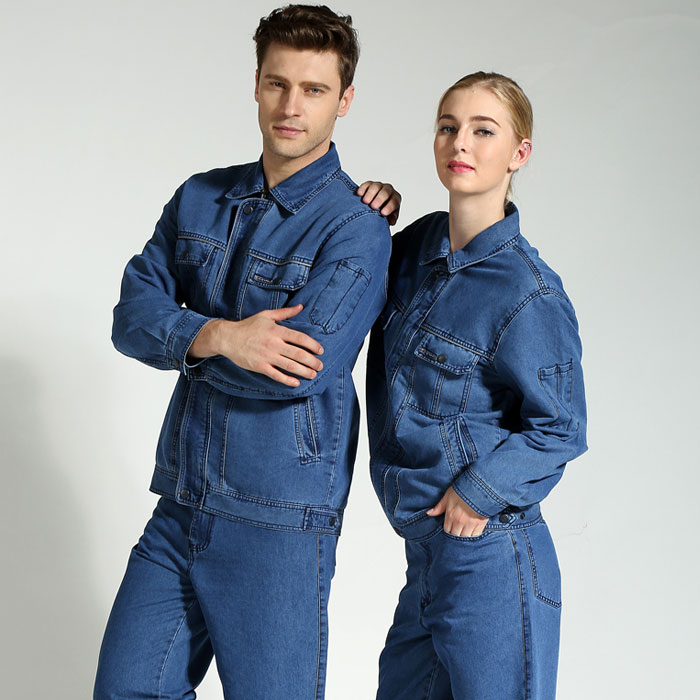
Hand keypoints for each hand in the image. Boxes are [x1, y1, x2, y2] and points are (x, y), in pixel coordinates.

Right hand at [187, 304, 323, 386]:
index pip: (300, 338)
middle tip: (320, 366)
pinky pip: (276, 375)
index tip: (321, 351)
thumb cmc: (248, 326)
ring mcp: (267, 356)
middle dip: (312, 361)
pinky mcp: (260, 367)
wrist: (228, 338)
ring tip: (313, 374)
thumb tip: (301, 307)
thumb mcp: (266, 315)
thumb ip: (285, 313)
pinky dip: (287, 380)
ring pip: (290, 366)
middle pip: (298, 354)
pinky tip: (296, 383)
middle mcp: (274, 344)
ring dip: (304, 371)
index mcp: (277, 330)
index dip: (313, 345)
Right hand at [357, 181, 401, 225]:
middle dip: (380, 199)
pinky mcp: (369, 184)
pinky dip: (363, 189)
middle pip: (386, 192)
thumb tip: (392, 221)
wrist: (375, 208)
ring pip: (376, 186)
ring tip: (365, 201)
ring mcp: (379, 186)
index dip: (389, 207)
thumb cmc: (383, 214)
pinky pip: (366, 184)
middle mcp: (388, 190)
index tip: (383, 213)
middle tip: (373, 206)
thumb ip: (391, 219)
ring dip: (370, 194)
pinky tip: (359, 194)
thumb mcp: (389, 218)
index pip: (394, 201)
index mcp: (395, 198)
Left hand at [427, 486, 488, 536]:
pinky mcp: (481, 524)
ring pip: (465, 537)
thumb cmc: (463, 489)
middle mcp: (459, 522)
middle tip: (458, 530)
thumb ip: (439, 506)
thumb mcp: (448, 495)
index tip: (450, 528)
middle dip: (456, 534)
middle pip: (456, 535)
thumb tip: (429, 513)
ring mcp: (471, 524)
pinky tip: (473, 531)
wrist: (480, 486)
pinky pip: (476, 535)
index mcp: (450, 515)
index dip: (448, 530)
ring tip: (465, 531)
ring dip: (465, 535)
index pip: (447, 530)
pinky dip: (474, 535)